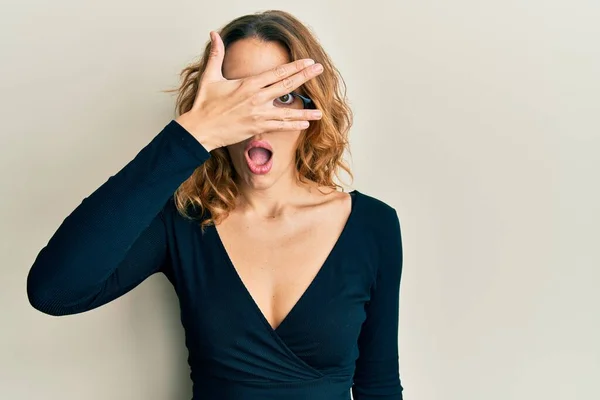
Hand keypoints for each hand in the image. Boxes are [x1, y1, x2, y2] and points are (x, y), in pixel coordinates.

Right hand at [175, 31, 323, 151]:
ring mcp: (259, 114)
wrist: (200, 129)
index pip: (277, 72)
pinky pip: (280, 126)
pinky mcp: (257, 128)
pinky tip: (306, 124)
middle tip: (320, 70)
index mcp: (248, 84)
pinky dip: (293, 125)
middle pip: (287, 85)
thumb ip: (216, 54)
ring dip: (306, 111)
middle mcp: (257, 98)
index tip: (308, 61)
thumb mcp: (210, 76)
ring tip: (321, 110)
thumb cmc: (205, 104)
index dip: (295, 66)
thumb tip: (214, 34)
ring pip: (288, 111)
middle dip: (306, 77)